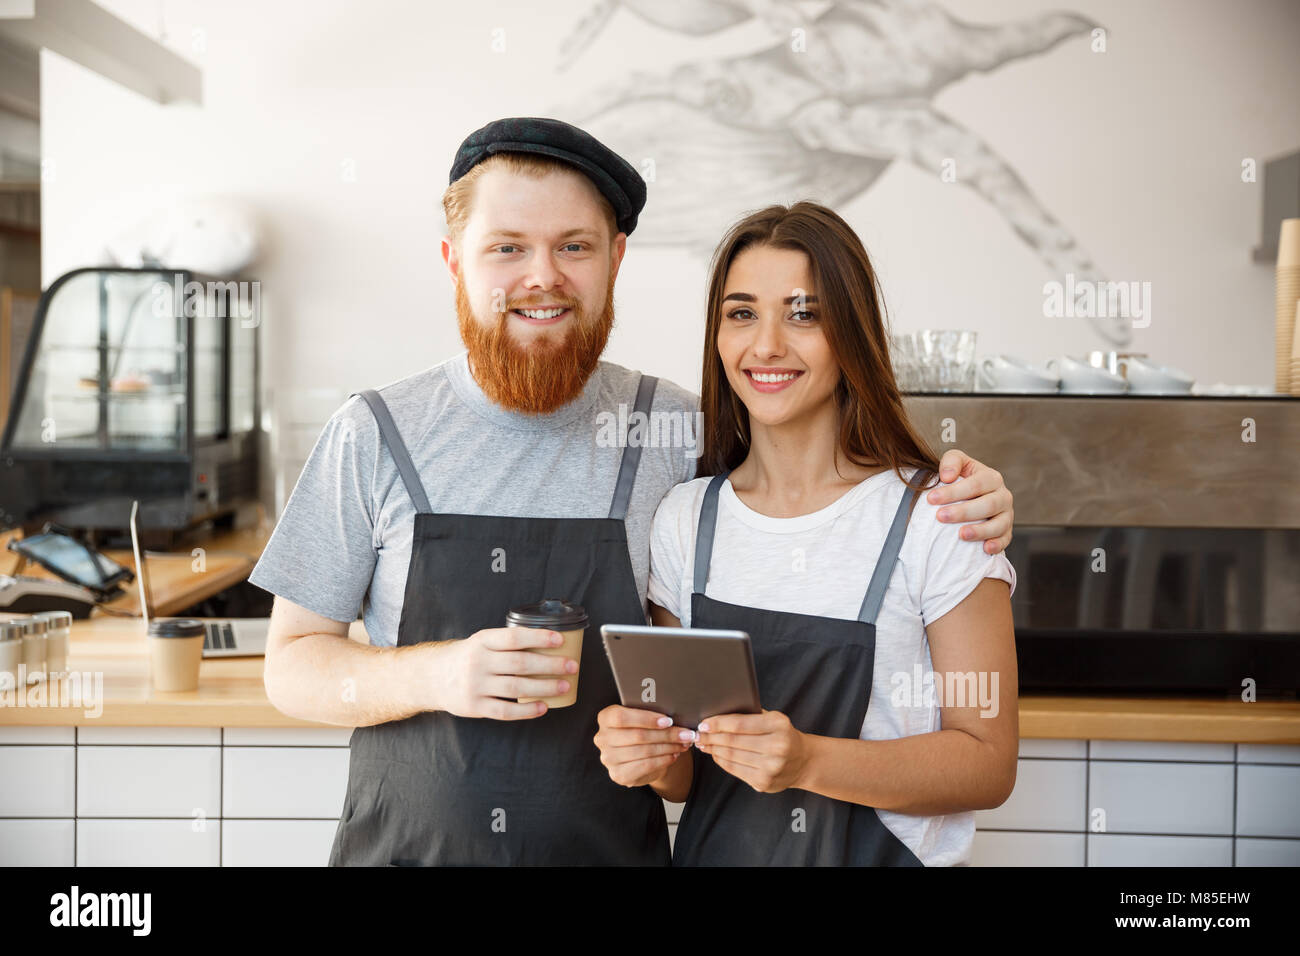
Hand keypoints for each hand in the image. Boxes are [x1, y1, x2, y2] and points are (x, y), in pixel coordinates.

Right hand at [431, 627, 576, 719]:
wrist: (433, 677)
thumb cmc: (469, 657)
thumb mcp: (482, 641)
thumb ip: (507, 643)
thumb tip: (549, 644)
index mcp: (482, 641)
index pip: (514, 637)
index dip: (538, 638)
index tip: (560, 641)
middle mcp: (478, 661)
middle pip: (519, 663)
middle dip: (550, 665)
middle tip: (571, 666)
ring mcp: (475, 685)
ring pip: (515, 688)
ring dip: (544, 687)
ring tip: (564, 686)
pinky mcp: (474, 706)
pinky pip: (504, 711)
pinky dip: (526, 710)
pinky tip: (543, 707)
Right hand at [594, 706, 693, 786]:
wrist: (636, 757)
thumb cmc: (641, 731)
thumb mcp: (641, 719)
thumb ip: (650, 714)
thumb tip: (676, 714)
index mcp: (605, 718)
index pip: (621, 717)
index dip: (646, 718)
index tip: (668, 721)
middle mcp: (602, 738)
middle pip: (637, 735)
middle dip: (666, 734)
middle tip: (686, 733)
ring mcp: (608, 758)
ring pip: (644, 751)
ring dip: (668, 747)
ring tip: (684, 743)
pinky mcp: (618, 774)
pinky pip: (645, 766)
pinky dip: (663, 760)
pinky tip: (674, 755)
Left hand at [696, 710, 809, 792]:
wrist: (803, 761)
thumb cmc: (782, 735)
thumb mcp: (772, 719)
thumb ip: (750, 715)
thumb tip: (716, 713)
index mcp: (778, 724)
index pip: (740, 723)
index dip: (718, 723)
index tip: (703, 723)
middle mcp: (777, 746)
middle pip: (732, 741)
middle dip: (711, 737)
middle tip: (698, 734)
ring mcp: (771, 767)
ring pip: (731, 756)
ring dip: (713, 749)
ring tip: (703, 743)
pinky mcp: (764, 782)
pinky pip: (735, 770)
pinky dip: (721, 761)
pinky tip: (715, 754)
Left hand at [928, 449, 1013, 554]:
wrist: (973, 496)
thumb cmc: (961, 478)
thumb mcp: (957, 463)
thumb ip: (951, 462)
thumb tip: (946, 476)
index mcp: (991, 477)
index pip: (975, 484)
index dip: (953, 492)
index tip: (931, 499)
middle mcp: (1003, 496)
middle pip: (988, 504)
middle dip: (963, 512)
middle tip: (940, 516)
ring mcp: (1007, 515)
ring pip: (999, 524)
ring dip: (980, 530)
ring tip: (961, 535)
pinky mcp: (1006, 532)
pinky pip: (1005, 539)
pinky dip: (997, 544)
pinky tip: (985, 549)